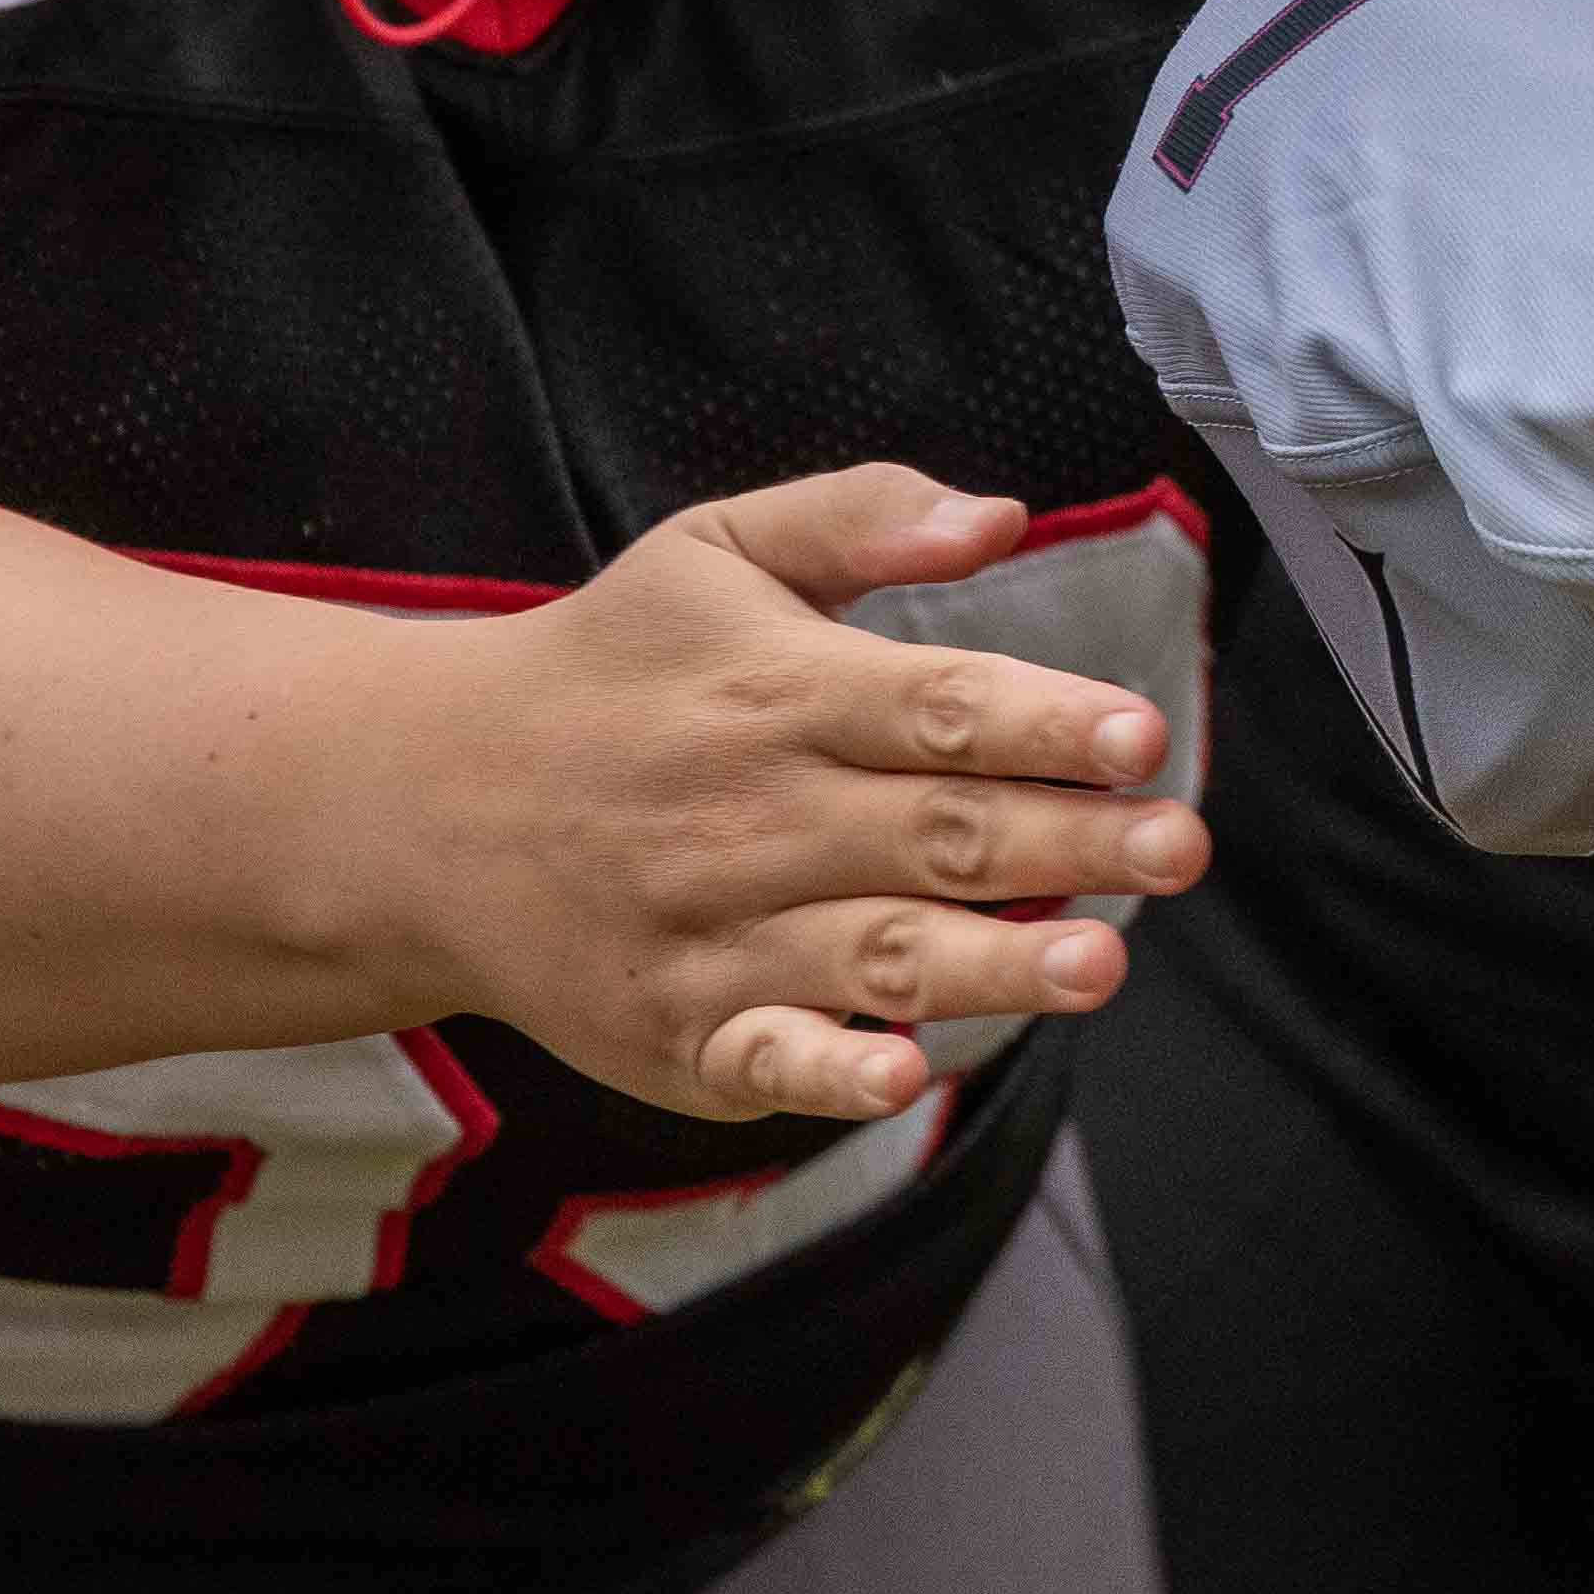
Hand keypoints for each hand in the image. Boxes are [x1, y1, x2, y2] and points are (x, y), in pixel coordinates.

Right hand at [375, 463, 1203, 1124]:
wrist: (413, 806)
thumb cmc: (609, 668)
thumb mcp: (712, 551)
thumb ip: (859, 516)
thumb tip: (1002, 516)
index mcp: (775, 693)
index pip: (933, 707)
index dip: (1042, 723)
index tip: (1141, 735)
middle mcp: (749, 816)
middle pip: (934, 835)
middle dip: (1070, 845)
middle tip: (1180, 848)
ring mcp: (710, 935)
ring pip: (876, 955)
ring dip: (994, 967)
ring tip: (1100, 964)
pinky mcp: (679, 1031)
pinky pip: (766, 1059)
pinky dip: (831, 1074)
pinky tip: (904, 1076)